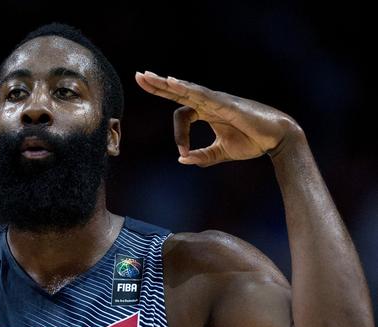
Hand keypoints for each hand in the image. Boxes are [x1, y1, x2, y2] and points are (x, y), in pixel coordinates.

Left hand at [135, 71, 302, 166]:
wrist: (277, 138)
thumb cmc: (252, 142)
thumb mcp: (221, 152)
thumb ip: (202, 156)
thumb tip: (182, 160)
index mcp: (207, 111)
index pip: (182, 114)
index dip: (179, 136)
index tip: (183, 153)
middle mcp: (209, 102)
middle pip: (178, 91)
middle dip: (158, 85)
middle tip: (139, 76)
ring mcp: (216, 100)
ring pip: (186, 89)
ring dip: (166, 84)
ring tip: (148, 77)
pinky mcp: (225, 103)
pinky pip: (202, 94)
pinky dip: (187, 89)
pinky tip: (173, 83)